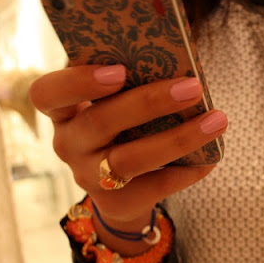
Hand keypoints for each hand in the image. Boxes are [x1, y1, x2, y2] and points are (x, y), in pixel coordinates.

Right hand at [30, 65, 226, 253]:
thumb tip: (180, 60)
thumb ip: (131, 82)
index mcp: (63, 110)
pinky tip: (211, 157)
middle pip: (101, 121)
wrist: (120, 189)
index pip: (47, 94)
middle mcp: (69, 144)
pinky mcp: (116, 202)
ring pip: (130, 159)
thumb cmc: (121, 126)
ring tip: (216, 120)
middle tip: (192, 88)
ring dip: (178, 139)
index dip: (79, 82)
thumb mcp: (114, 103)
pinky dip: (187, 171)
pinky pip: (154, 187)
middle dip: (150, 102)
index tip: (119, 70)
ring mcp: (89, 177)